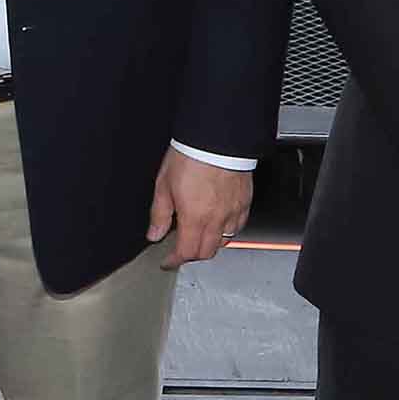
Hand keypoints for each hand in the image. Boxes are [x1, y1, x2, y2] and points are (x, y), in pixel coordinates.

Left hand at [149, 149, 253, 265]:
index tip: (168, 261)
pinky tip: (218, 224)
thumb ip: (159, 214)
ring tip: (199, 237)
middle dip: (191, 256)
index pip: (186, 252)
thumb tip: (154, 233)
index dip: (175, 261)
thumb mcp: (164, 184)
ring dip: (209, 245)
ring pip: (224, 242)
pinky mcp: (245, 203)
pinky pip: (237, 227)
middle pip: (206, 252)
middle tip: (181, 250)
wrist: (217, 138)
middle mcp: (216, 218)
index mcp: (195, 217)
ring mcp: (233, 211)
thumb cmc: (191, 155)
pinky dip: (226, 232)